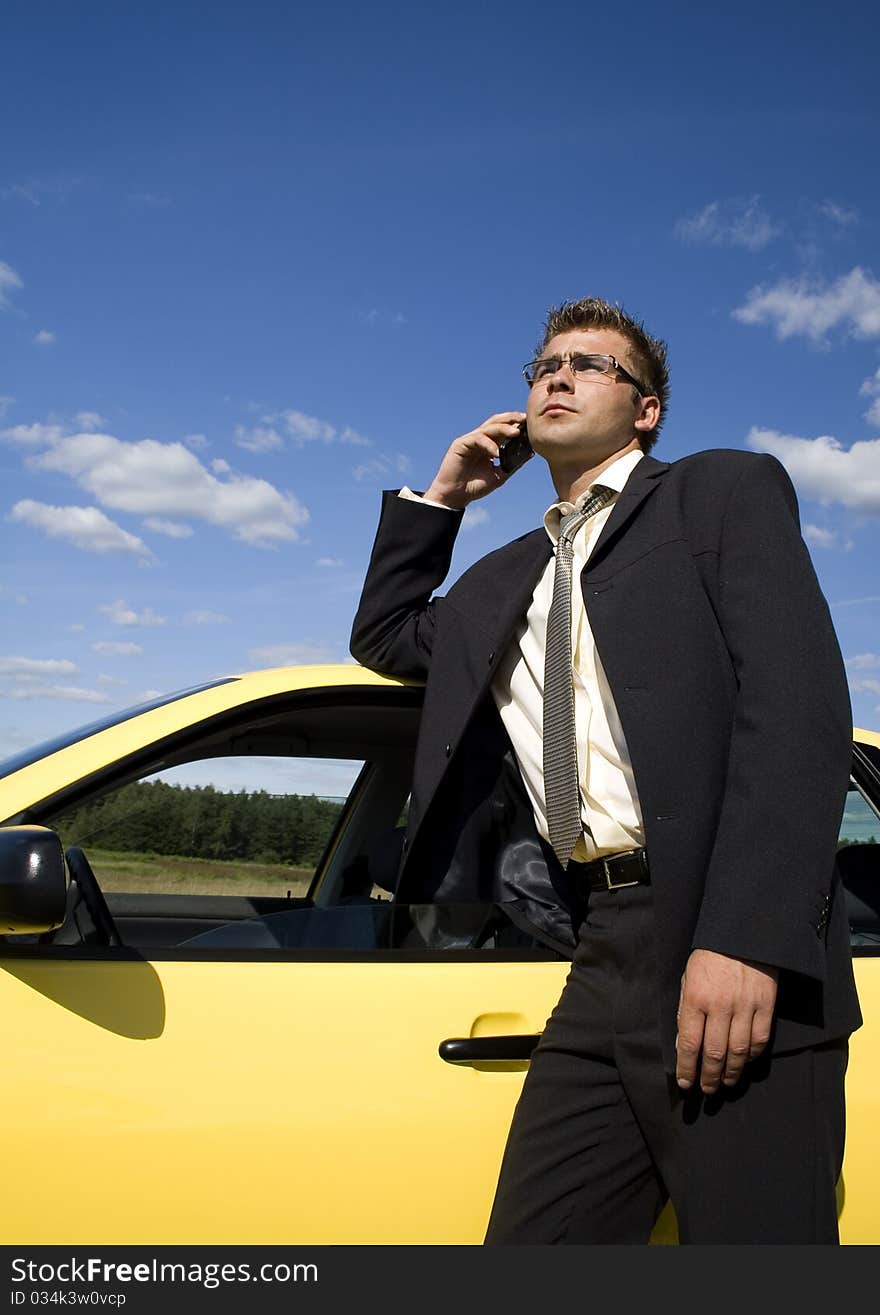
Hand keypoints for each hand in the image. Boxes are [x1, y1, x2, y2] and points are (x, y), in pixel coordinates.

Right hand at [423, 412, 526, 509]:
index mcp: (489, 445)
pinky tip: (496, 453)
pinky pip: (477, 439)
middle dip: (511, 418)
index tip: (530, 425)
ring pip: (488, 428)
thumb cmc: (475, 487)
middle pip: (496, 421)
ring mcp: (470, 440)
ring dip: (503, 429)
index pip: (504, 428)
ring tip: (516, 433)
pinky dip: (488, 444)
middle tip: (525, 419)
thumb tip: (529, 454)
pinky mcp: (460, 444)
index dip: (516, 424)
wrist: (455, 496)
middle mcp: (480, 439)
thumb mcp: (499, 475)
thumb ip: (512, 464)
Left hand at [675, 949, 777, 1093]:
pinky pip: (759, 1040)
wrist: (743, 934)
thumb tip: (684, 1044)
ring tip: (724, 1083)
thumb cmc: (709, 957)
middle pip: (714, 1052)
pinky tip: (744, 1063)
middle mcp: (720, 1005)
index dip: (686, 1068)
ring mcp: (745, 1006)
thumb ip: (685, 1010)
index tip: (686, 1083)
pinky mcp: (765, 1005)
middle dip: (709, 1077)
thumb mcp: (687, 978)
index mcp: (695, 997)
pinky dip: (751, 1057)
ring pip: (738, 1051)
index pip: (689, 1042)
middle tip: (706, 1091)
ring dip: (730, 1072)